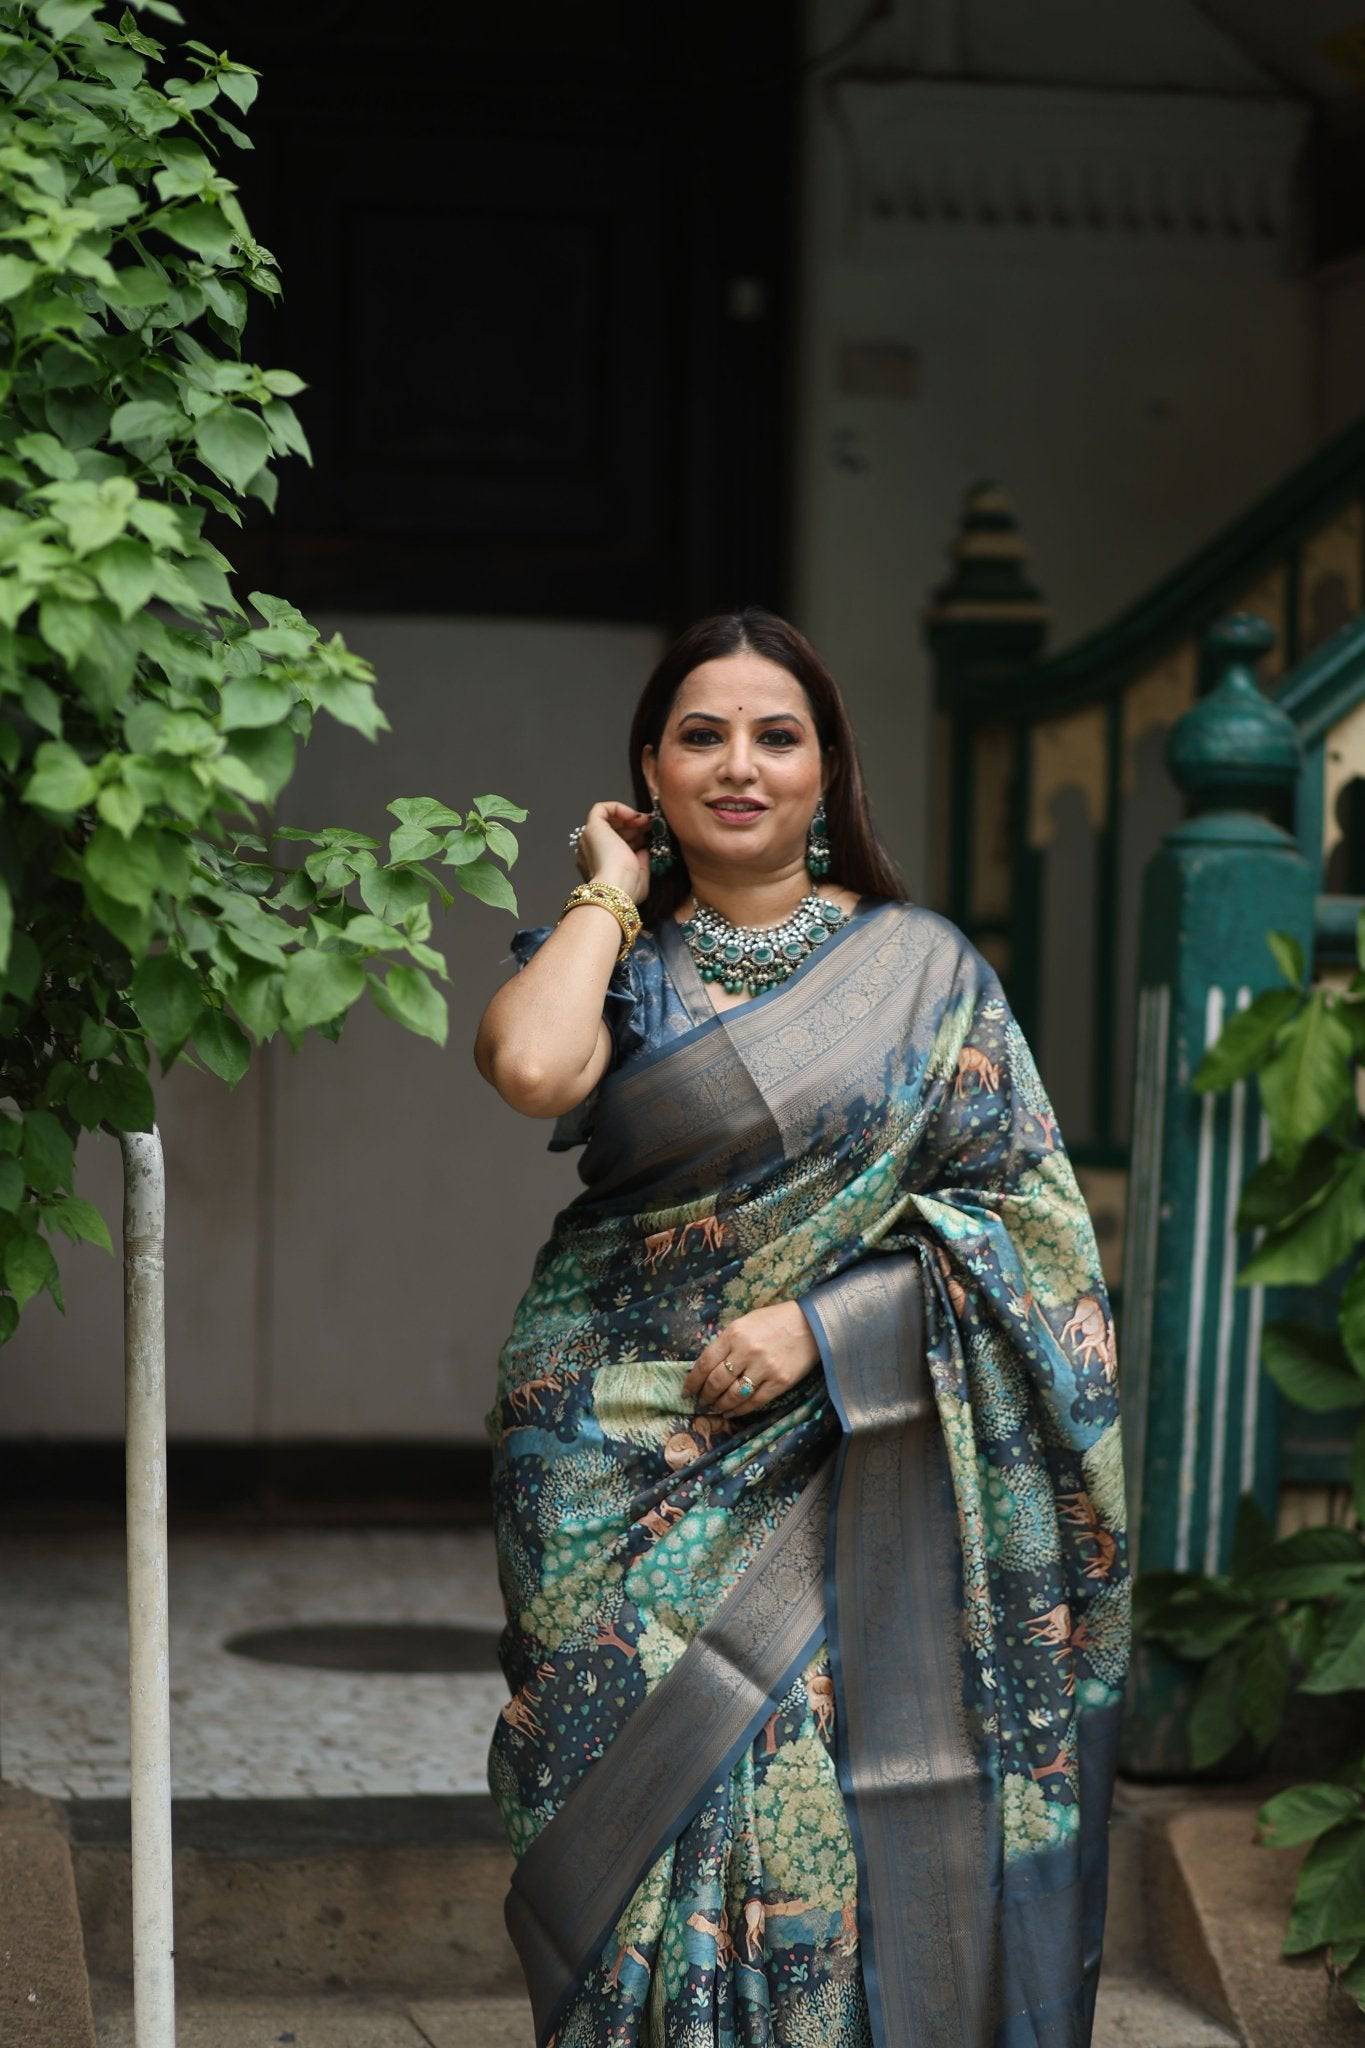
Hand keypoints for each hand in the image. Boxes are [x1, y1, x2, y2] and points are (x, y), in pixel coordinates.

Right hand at [576, 799, 651, 903]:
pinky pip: (601, 809)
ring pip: (608, 820)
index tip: (649, 836)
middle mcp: (592, 850)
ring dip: (629, 818)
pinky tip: (634, 817)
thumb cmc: (626, 887)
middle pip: (613, 831)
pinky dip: (619, 808)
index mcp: (600, 864)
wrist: (616, 887)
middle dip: (634, 826)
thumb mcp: (640, 876)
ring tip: (646, 822)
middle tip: (651, 826)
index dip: (634, 836)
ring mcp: (590, 838)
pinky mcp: (592, 826)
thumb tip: (643, 849)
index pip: (617, 844)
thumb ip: (642, 862)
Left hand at [683, 1301, 821, 1416]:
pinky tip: (732, 1412)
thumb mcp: (744, 1323)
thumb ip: (726, 1342)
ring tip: (715, 1408)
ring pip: (733, 1395)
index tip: (687, 1391)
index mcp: (734, 1334)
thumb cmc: (774, 1321)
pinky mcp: (779, 1382)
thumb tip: (706, 1367)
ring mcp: (764, 1368)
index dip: (693, 1381)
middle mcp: (746, 1352)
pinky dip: (740, 1410)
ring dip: (720, 1406)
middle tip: (702, 1402)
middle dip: (705, 1396)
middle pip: (716, 1382)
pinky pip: (754, 1402)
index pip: (705, 1363)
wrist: (810, 1324)